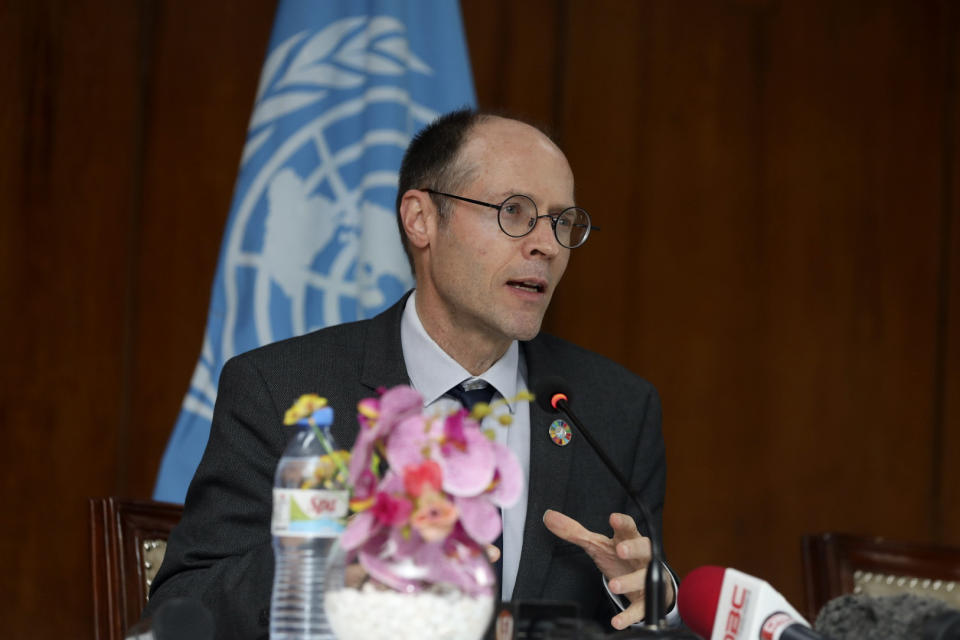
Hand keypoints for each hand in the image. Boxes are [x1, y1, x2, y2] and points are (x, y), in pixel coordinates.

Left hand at [542, 509, 673, 629]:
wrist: (643, 581)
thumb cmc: (619, 557)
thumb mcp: (597, 544)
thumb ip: (574, 531)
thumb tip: (549, 516)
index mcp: (628, 539)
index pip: (628, 527)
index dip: (622, 522)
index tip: (614, 518)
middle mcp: (640, 556)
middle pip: (643, 548)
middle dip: (633, 548)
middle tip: (621, 549)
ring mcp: (645, 578)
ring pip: (644, 578)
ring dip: (630, 581)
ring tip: (613, 585)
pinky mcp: (645, 600)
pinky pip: (639, 608)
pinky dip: (629, 616)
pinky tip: (617, 622)